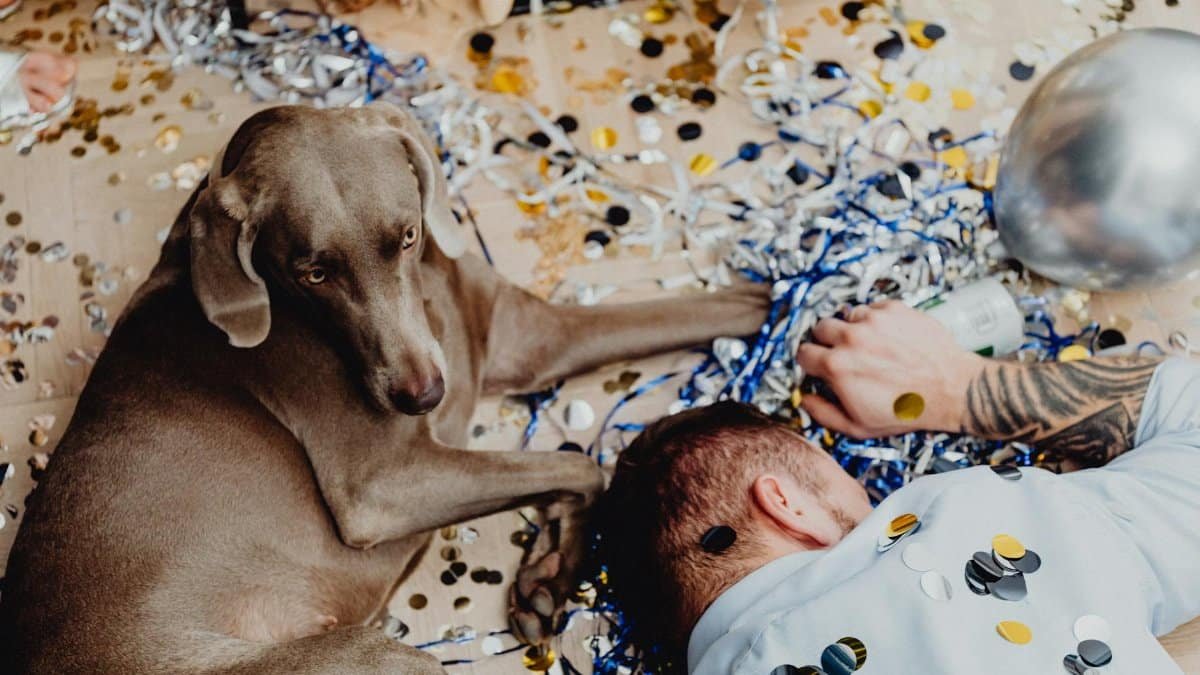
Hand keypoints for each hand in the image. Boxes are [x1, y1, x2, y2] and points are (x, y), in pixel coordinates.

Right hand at [796, 300, 984, 438]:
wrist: (951, 389)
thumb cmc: (908, 410)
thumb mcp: (859, 426)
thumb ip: (823, 414)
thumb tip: (805, 400)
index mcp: (837, 366)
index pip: (803, 353)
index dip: (811, 361)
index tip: (820, 364)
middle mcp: (851, 338)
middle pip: (820, 328)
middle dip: (827, 341)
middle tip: (843, 353)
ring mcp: (873, 320)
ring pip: (846, 316)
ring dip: (852, 328)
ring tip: (869, 345)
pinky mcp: (894, 309)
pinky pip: (872, 308)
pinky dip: (876, 320)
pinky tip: (888, 337)